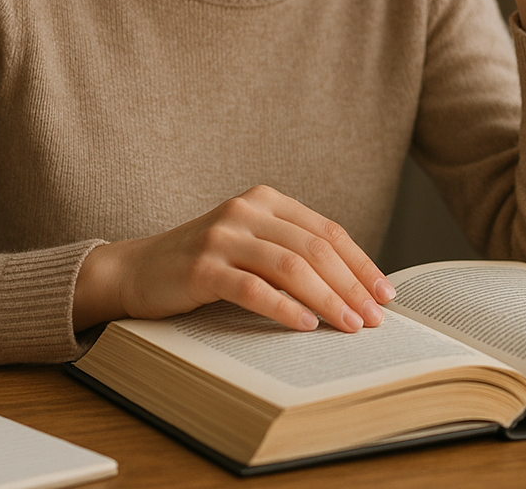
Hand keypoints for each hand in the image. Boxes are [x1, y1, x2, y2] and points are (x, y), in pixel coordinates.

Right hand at [73, 185, 395, 333]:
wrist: (139, 269)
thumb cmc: (206, 263)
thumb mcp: (252, 244)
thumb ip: (292, 251)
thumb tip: (354, 286)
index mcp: (266, 199)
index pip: (327, 231)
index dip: (360, 264)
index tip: (385, 294)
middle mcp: (246, 210)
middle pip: (314, 249)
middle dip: (351, 286)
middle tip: (373, 318)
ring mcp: (223, 235)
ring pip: (290, 266)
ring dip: (327, 300)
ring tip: (348, 326)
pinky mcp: (203, 266)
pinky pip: (253, 288)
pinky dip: (284, 308)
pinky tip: (305, 325)